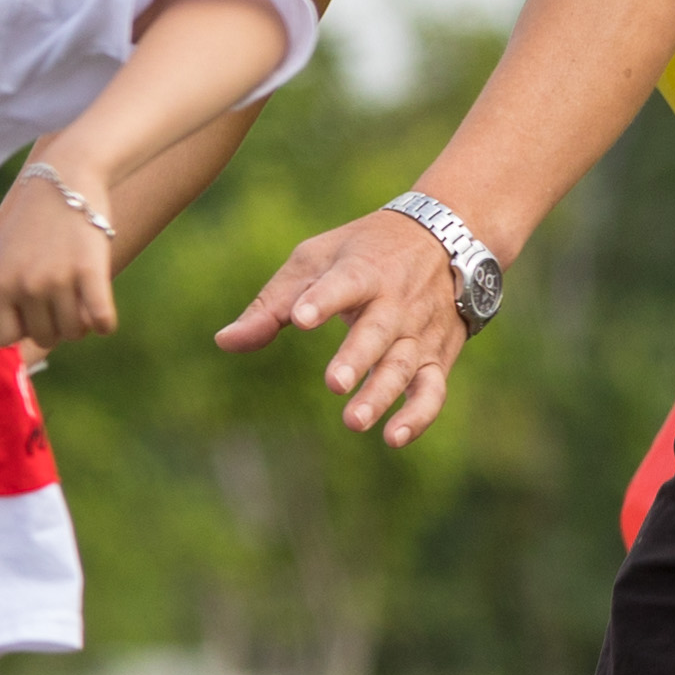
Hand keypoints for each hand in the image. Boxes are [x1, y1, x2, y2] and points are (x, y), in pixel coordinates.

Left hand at [0, 166, 120, 349]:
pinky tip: (103, 316)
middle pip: (43, 338)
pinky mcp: (90, 271)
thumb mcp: (5, 256)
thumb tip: (12, 339)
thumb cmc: (36, 221)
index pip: (2, 339)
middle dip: (54, 327)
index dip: (19, 332)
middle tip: (62, 303)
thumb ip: (7, 293)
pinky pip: (100, 320)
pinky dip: (104, 323)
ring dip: (80, 323)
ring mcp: (58, 280)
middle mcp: (25, 286)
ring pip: (73, 332)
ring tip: (80, 301)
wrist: (67, 178)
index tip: (31, 319)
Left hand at [217, 206, 472, 443]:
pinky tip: (395, 438)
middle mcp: (397, 302)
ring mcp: (419, 331)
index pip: (345, 283)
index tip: (301, 319)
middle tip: (334, 384)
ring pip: (404, 365)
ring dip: (382, 394)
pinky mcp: (436, 355)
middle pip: (377, 332)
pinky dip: (420, 414)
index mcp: (364, 270)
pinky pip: (433, 388)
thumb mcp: (315, 260)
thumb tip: (224, 342)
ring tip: (354, 422)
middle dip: (357, 358)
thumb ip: (272, 305)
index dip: (322, 300)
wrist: (450, 236)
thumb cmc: (365, 251)